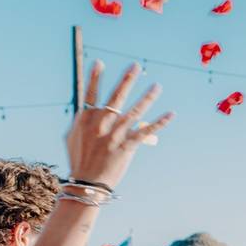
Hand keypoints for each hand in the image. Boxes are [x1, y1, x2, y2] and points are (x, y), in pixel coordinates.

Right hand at [65, 61, 173, 188]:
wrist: (87, 183)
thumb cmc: (80, 159)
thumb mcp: (74, 137)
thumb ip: (82, 121)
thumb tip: (86, 109)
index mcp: (86, 119)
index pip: (91, 93)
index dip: (95, 77)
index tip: (99, 62)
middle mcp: (101, 123)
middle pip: (116, 97)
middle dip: (126, 80)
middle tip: (135, 65)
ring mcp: (115, 134)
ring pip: (135, 111)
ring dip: (147, 97)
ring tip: (157, 86)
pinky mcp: (127, 146)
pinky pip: (146, 132)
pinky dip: (160, 123)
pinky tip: (170, 114)